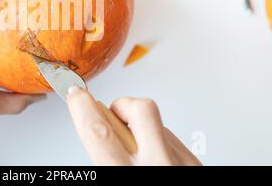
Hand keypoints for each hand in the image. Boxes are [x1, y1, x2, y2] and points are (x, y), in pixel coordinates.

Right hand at [67, 87, 200, 165]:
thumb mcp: (112, 179)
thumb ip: (104, 159)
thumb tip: (97, 131)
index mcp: (126, 174)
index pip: (98, 132)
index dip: (82, 107)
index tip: (75, 94)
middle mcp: (159, 165)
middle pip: (138, 110)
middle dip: (119, 105)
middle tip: (109, 114)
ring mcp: (182, 163)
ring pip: (156, 122)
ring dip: (139, 127)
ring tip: (136, 151)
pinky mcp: (196, 162)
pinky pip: (170, 136)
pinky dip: (157, 141)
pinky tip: (154, 158)